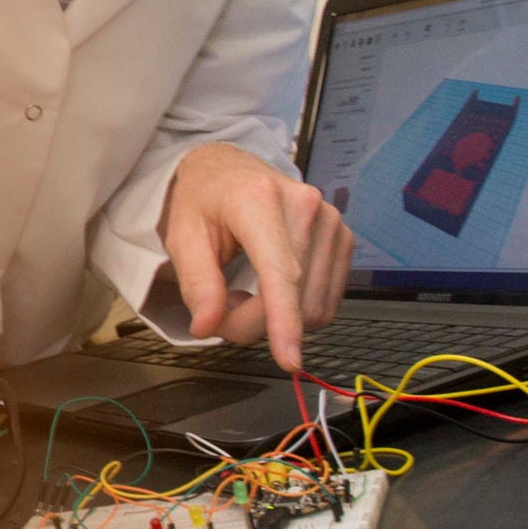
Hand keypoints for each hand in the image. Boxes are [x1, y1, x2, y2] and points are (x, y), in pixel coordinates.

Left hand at [161, 142, 351, 371]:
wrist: (229, 168)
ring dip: (278, 319)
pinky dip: (298, 310)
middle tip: (221, 313)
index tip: (289, 360)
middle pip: (295, 297)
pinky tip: (273, 292)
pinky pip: (328, 300)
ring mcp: (332, 221)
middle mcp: (308, 206)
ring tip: (246, 296)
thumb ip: (197, 283)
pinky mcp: (344, 237)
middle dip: (256, 323)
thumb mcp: (183, 236)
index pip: (281, 271)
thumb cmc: (204, 200)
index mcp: (261, 201)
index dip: (284, 320)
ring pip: (315, 306)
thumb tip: (208, 327)